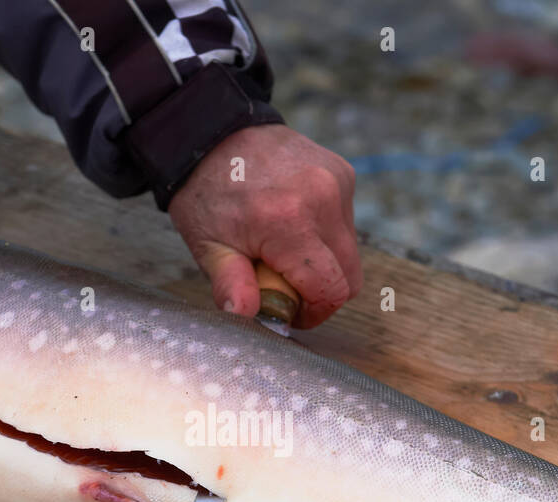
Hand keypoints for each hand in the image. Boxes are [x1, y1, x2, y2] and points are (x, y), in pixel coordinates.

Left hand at [168, 124, 361, 328]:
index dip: (316, 312)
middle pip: (350, 276)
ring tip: (284, 250)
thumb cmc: (207, 193)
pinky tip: (294, 223)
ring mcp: (338, 182)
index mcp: (288, 223)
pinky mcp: (343, 173)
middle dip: (323, 291)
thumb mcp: (208, 245)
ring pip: (350, 251)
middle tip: (288, 286)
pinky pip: (346, 223)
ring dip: (324, 262)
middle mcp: (323, 200)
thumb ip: (230, 283)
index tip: (293, 311)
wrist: (215, 133)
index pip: (332, 289)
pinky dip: (325, 235)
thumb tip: (245, 313)